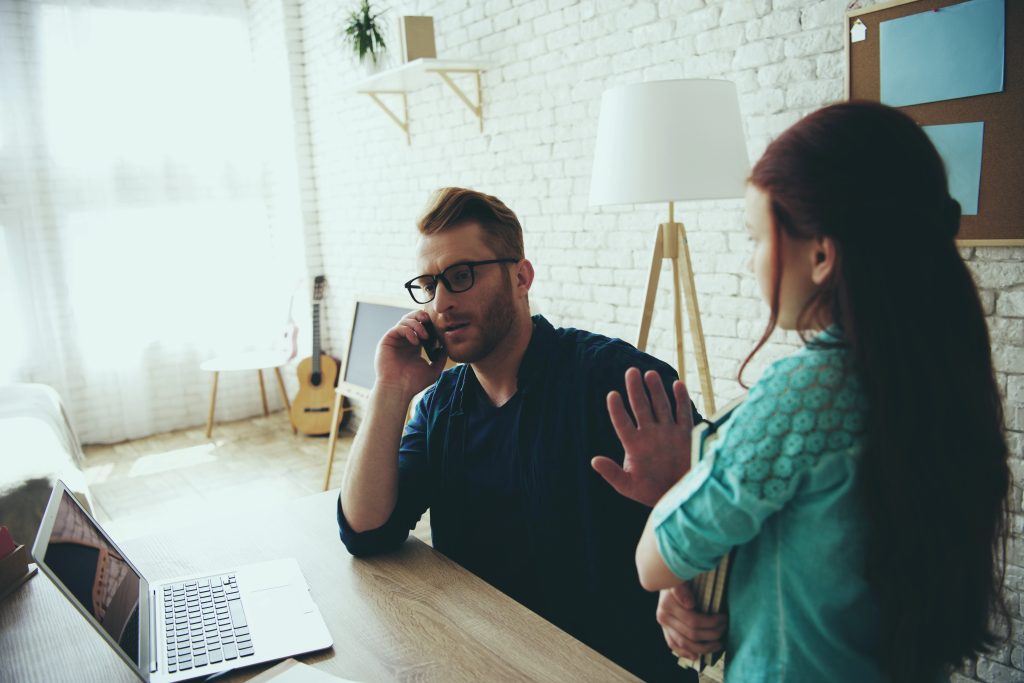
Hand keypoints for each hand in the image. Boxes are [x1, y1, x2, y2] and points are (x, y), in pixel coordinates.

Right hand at [374, 310, 447, 397]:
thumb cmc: (413, 383)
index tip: (437, 326)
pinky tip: (415, 342)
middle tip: (429, 320)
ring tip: (424, 336)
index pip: (420, 326)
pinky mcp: (387, 340)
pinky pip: (398, 328)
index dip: (428, 323)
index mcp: (414, 345)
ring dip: (417, 324)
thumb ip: (440, 359)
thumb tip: (446, 348)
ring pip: (404, 320)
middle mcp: (404, 340)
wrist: (398, 389)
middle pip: (411, 318)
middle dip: (420, 315)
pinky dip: (409, 331)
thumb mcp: (433, 370)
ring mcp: (395, 340)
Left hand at [591, 367, 692, 506]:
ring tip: (650, 374)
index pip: (622, 423)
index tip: (612, 395)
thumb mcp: (628, 486)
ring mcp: (668, 433)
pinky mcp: (686, 435)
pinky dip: (681, 400)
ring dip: (656, 390)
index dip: (617, 410)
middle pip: (641, 407)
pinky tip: (677, 385)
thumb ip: (612, 474)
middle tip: (631, 372)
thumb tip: (594, 460)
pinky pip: (683, 414)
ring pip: (661, 406)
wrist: (679, 497)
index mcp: (634, 445)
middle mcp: (650, 434)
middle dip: (636, 390)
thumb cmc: (651, 493)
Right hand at [657, 583, 726, 659]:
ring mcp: (663, 625)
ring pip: (685, 644)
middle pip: (691, 633)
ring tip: (718, 644)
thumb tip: (690, 604)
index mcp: (667, 604)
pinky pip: (674, 646)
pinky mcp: (665, 631)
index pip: (693, 620)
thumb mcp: (680, 578)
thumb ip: (682, 589)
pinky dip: (686, 652)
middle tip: (725, 628)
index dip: (712, 622)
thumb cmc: (678, 577)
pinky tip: (697, 655)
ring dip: (704, 647)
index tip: (724, 618)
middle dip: (712, 633)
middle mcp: (663, 616)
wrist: (664, 577)